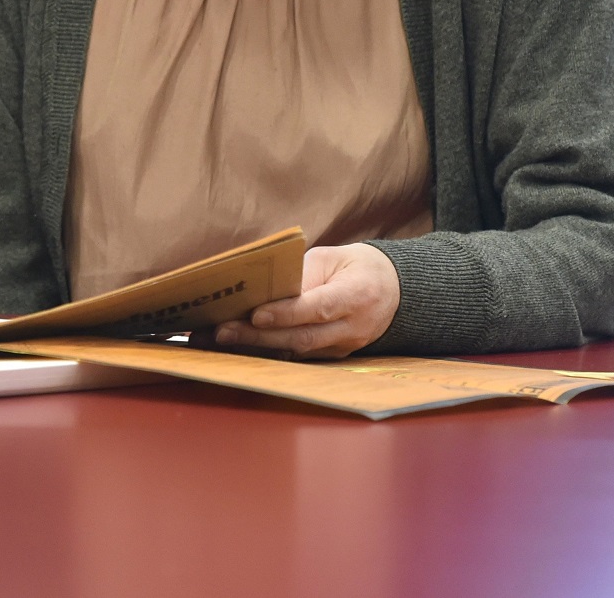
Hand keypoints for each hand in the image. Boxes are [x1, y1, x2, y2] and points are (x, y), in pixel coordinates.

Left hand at [213, 244, 399, 359]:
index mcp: (356, 295)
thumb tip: (267, 292)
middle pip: (301, 337)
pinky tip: (238, 345)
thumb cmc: (355, 267)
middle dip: (258, 336)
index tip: (255, 315)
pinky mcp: (333, 356)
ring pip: (297, 351)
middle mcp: (352, 327)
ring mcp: (344, 346)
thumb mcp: (333, 257)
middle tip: (221, 332)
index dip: (286, 314)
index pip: (317, 308)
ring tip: (219, 340)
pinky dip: (268, 351)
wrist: (394, 291)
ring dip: (256, 347)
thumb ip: (303, 273)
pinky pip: (299, 356)